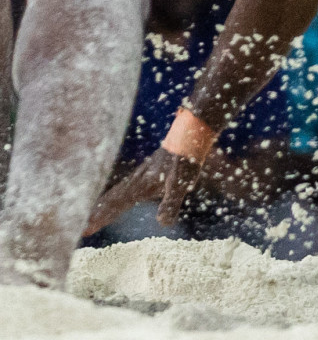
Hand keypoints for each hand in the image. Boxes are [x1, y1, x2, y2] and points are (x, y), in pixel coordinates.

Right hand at [85, 147, 203, 235]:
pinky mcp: (149, 173)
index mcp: (140, 185)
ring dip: (103, 206)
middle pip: (112, 200)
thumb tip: (162, 223)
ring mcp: (141, 176)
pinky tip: (115, 201)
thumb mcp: (181, 182)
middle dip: (96, 214)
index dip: (101, 217)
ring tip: (91, 217)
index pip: (115, 205)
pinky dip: (116, 198)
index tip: (85, 229)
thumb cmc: (185, 157)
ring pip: (117, 193)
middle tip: (81, 229)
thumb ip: (171, 202)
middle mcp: (136, 180)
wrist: (190, 133)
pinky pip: (126, 189)